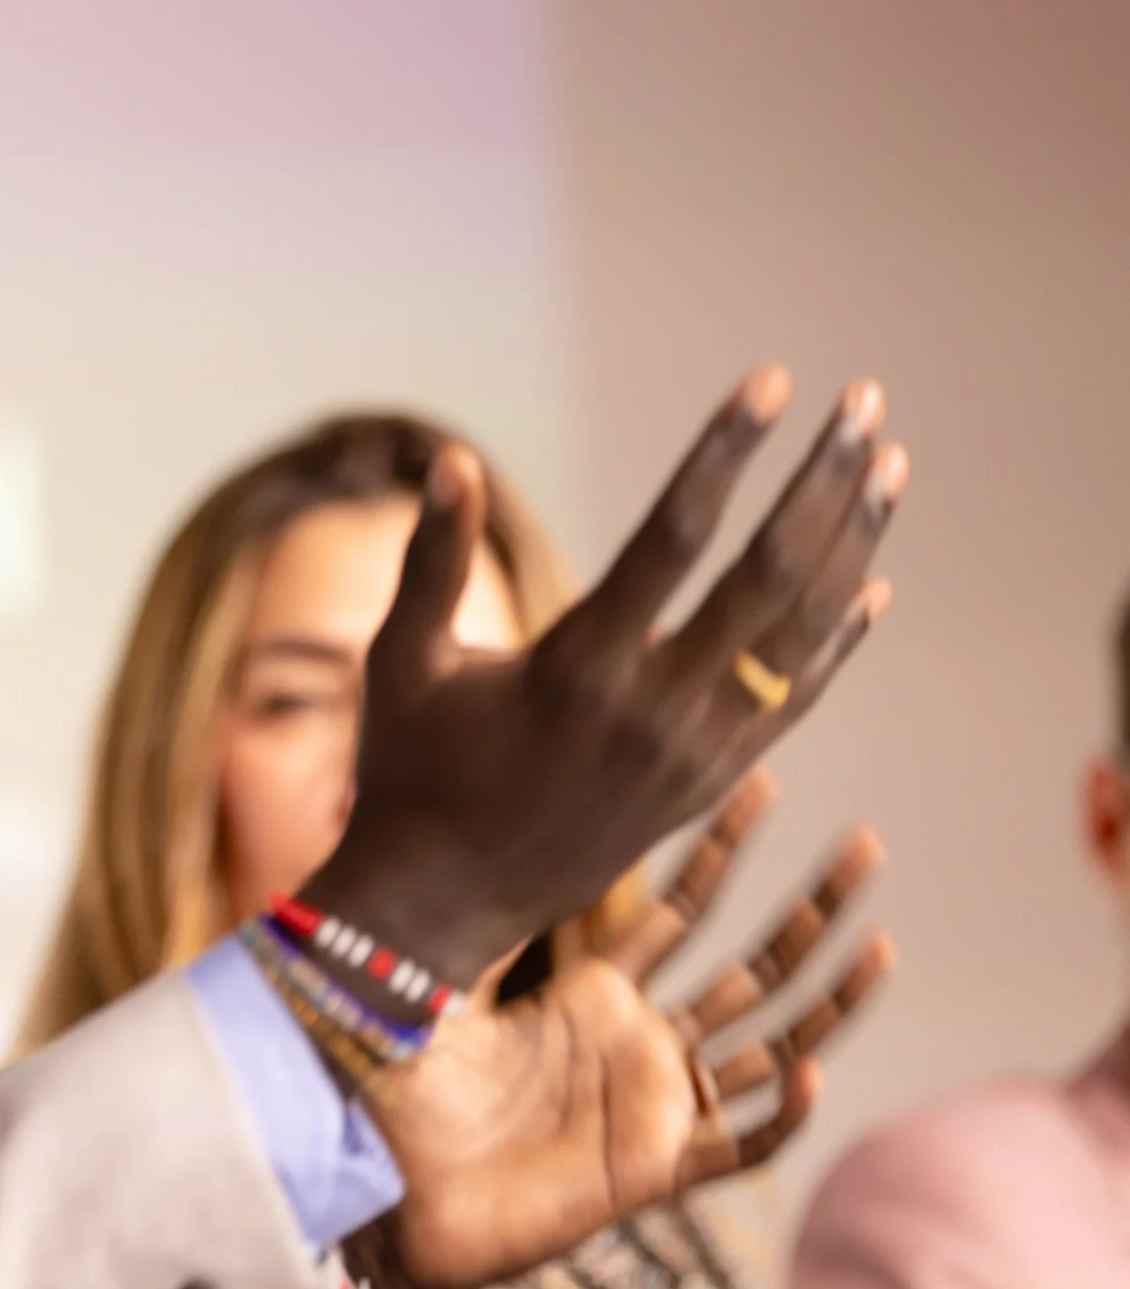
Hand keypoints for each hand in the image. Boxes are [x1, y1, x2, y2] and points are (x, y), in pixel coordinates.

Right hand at [303, 368, 905, 982]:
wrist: (443, 904)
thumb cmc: (408, 771)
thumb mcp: (403, 662)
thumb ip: (433, 560)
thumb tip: (449, 460)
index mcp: (577, 669)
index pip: (674, 537)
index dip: (725, 453)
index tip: (770, 384)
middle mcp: (652, 711)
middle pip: (769, 576)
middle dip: (821, 482)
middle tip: (863, 403)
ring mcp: (693, 753)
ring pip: (801, 633)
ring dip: (850, 543)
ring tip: (885, 466)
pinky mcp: (708, 782)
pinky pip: (795, 699)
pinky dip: (839, 639)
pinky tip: (871, 583)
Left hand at [358, 770, 893, 1288]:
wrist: (383, 1190)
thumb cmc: (395, 1089)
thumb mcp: (432, 979)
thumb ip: (464, 911)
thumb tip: (467, 811)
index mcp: (591, 991)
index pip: (682, 908)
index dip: (722, 848)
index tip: (761, 782)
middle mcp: (638, 1042)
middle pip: (751, 966)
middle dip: (809, 909)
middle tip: (864, 845)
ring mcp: (654, 1106)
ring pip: (771, 1048)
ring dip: (830, 1002)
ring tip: (879, 941)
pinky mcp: (654, 1171)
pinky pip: (738, 1145)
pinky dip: (781, 1115)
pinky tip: (811, 1070)